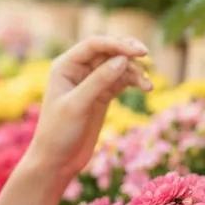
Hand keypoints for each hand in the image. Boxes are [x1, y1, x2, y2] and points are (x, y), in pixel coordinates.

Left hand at [26, 36, 152, 185]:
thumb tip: (122, 59)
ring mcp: (91, 82)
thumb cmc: (59, 132)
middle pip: (108, 50)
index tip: (139, 51)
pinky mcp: (102, 95)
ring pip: (118, 65)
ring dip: (134, 70)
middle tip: (146, 55)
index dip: (116, 44)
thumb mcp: (78, 105)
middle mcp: (77, 70)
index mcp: (64, 66)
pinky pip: (121, 80)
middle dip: (127, 51)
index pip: (93, 45)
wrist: (57, 160)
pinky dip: (134, 81)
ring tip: (147, 85)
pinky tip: (146, 87)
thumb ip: (99, 81)